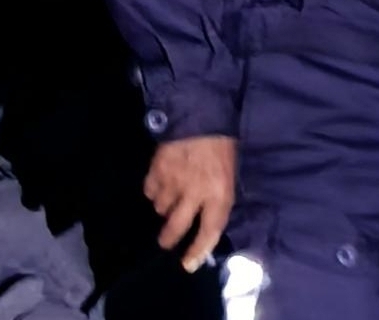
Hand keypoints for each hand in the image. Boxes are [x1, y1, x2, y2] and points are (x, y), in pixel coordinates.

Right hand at [145, 135, 236, 271]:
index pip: (209, 230)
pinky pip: (150, 192)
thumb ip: (217, 196)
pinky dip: (154, 192)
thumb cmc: (222, 146)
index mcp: (220, 193)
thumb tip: (205, 218)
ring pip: (161, 209)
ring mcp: (173, 182)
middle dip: (169, 239)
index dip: (198, 250)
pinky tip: (160, 184)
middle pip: (176, 228)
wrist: (201, 115)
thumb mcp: (228, 173)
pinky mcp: (156, 172)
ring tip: (171, 199)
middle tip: (167, 241)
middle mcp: (195, 192)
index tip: (187, 264)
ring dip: (164, 208)